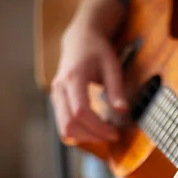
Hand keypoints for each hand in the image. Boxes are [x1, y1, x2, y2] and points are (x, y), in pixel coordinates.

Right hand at [51, 23, 126, 144]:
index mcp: (73, 78)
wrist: (80, 40)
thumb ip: (116, 89)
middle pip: (69, 123)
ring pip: (64, 127)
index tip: (115, 133)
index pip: (81, 111)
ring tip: (105, 135)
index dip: (98, 127)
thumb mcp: (112, 66)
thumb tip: (122, 111)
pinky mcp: (57, 101)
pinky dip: (79, 132)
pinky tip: (96, 130)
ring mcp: (55, 95)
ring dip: (85, 137)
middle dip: (92, 136)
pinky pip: (64, 123)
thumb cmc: (98, 52)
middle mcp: (59, 88)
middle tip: (112, 137)